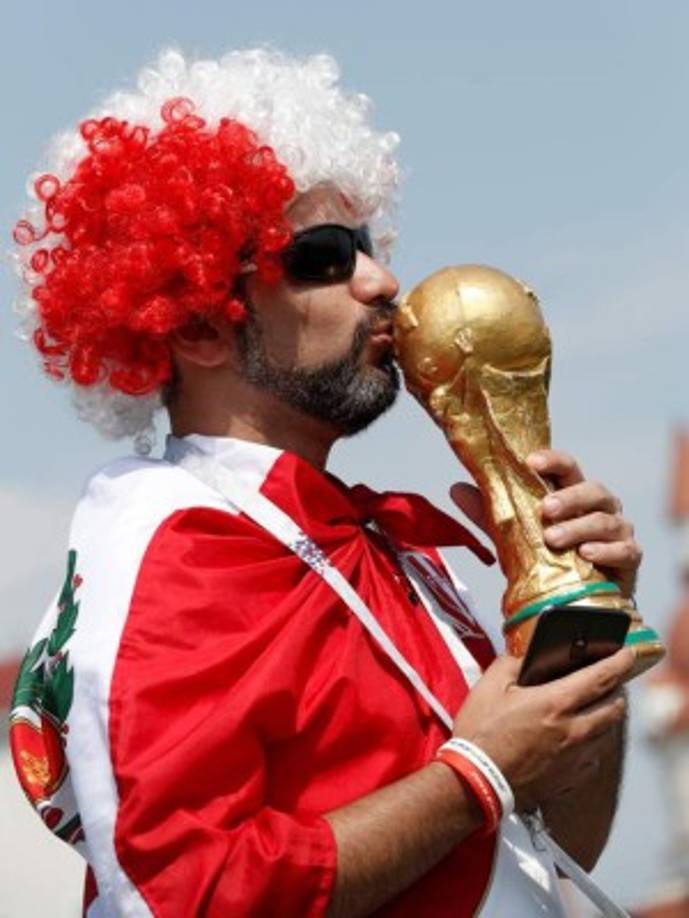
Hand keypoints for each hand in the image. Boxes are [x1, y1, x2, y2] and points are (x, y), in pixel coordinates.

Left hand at [450, 448, 641, 597]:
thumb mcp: (513, 534)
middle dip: (568, 497)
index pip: (567, 467)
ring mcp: (618, 531)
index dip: (552, 460)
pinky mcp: (630, 558)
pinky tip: (586, 554)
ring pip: (606, 519)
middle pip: (592, 489)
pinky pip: (626, 550)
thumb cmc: (547, 557)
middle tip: (544, 509)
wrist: (575, 599)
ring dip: (579, 527)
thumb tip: (456, 488)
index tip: (530, 462)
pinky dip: (607, 550)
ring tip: (553, 538)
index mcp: (573, 492)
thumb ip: (489, 513)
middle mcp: (600, 506)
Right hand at [452, 649, 633, 811]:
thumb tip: (525, 658)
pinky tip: (577, 741)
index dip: (619, 662)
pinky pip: (593, 758)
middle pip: (614, 707)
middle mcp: (573, 731)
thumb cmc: (480, 734)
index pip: (600, 677)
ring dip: (606, 717)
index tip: (627, 653)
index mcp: (554, 703)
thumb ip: (510, 664)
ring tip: (596, 708)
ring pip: (607, 734)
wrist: (476, 784)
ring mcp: (574, 758)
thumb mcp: (488, 687)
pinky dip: (591, 744)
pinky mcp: (570, 780)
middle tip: (610, 681)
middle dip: (616, 690)